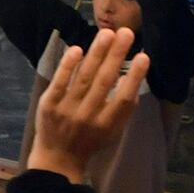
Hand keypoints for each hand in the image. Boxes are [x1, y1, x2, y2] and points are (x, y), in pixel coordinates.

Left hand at [28, 27, 150, 184]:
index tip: (144, 56)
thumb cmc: (90, 141)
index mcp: (108, 124)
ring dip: (96, 53)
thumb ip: (123, 108)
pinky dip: (68, 66)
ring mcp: (67, 110)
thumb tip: (132, 77)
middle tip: (126, 32)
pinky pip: (59, 82)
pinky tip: (77, 49)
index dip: (135, 77)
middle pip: (104, 82)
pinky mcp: (49, 105)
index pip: (124, 98)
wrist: (56, 160)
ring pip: (84, 78)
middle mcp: (88, 116)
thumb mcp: (112, 132)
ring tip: (107, 33)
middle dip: (116, 55)